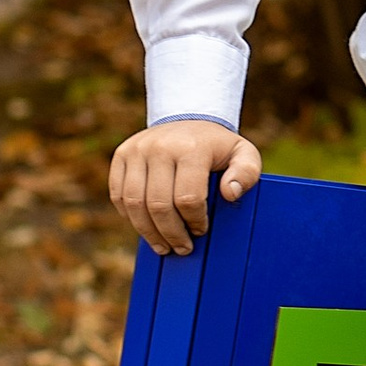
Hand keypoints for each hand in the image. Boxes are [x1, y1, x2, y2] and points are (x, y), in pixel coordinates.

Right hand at [110, 119, 262, 256]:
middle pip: (158, 205)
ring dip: (148, 232)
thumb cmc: (217, 146)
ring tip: (163, 246)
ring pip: (134, 204)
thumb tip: (230, 193)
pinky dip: (129, 216)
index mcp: (192, 148)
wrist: (189, 117)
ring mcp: (137, 149)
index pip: (188, 198)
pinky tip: (145, 226)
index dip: (194, 222)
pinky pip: (118, 195)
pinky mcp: (122, 154)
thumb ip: (246, 173)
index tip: (201, 230)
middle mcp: (160, 146)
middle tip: (182, 247)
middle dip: (171, 234)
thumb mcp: (243, 154)